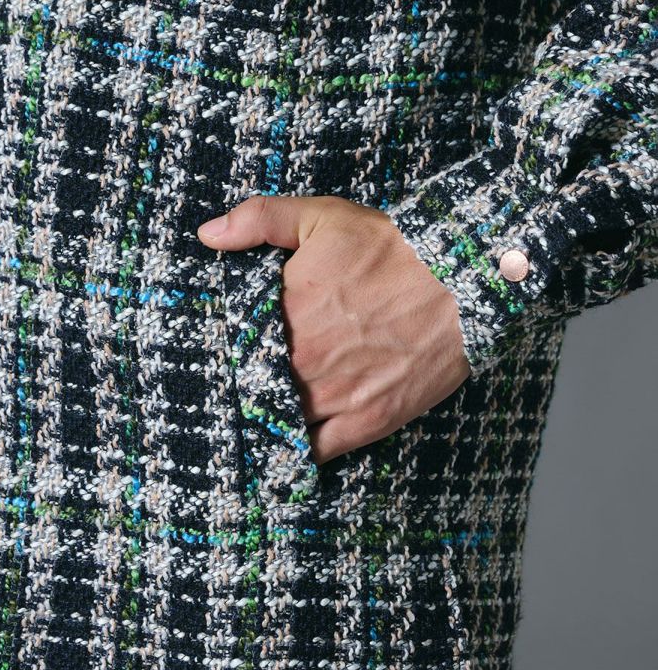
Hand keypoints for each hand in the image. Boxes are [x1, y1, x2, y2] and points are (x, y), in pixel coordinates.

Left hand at [197, 195, 470, 464]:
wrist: (462, 278)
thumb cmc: (392, 248)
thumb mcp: (321, 217)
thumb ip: (258, 220)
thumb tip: (208, 235)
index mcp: (286, 315)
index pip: (237, 348)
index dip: (232, 353)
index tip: (231, 354)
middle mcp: (305, 363)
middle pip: (257, 389)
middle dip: (248, 388)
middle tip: (239, 390)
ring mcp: (336, 397)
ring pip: (283, 422)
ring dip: (270, 421)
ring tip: (259, 421)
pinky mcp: (369, 421)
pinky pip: (319, 450)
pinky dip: (300, 452)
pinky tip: (288, 448)